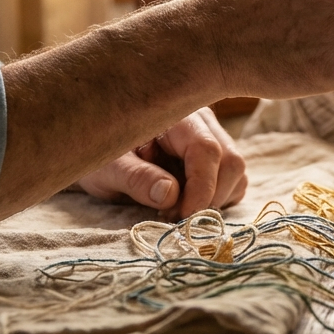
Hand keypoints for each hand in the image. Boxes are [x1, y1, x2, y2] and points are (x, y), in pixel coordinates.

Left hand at [76, 107, 247, 218]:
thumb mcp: (108, 168)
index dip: (201, 188)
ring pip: (236, 174)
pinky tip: (185, 204)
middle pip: (231, 161)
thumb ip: (136, 178)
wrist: (97, 153)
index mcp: (175, 116)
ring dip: (213, 201)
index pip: (206, 149)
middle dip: (208, 198)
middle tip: (172, 217)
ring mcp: (213, 139)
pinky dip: (216, 201)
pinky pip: (234, 182)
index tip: (181, 217)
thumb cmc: (100, 156)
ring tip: (175, 210)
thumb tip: (170, 195)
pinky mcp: (216, 159)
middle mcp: (201, 122)